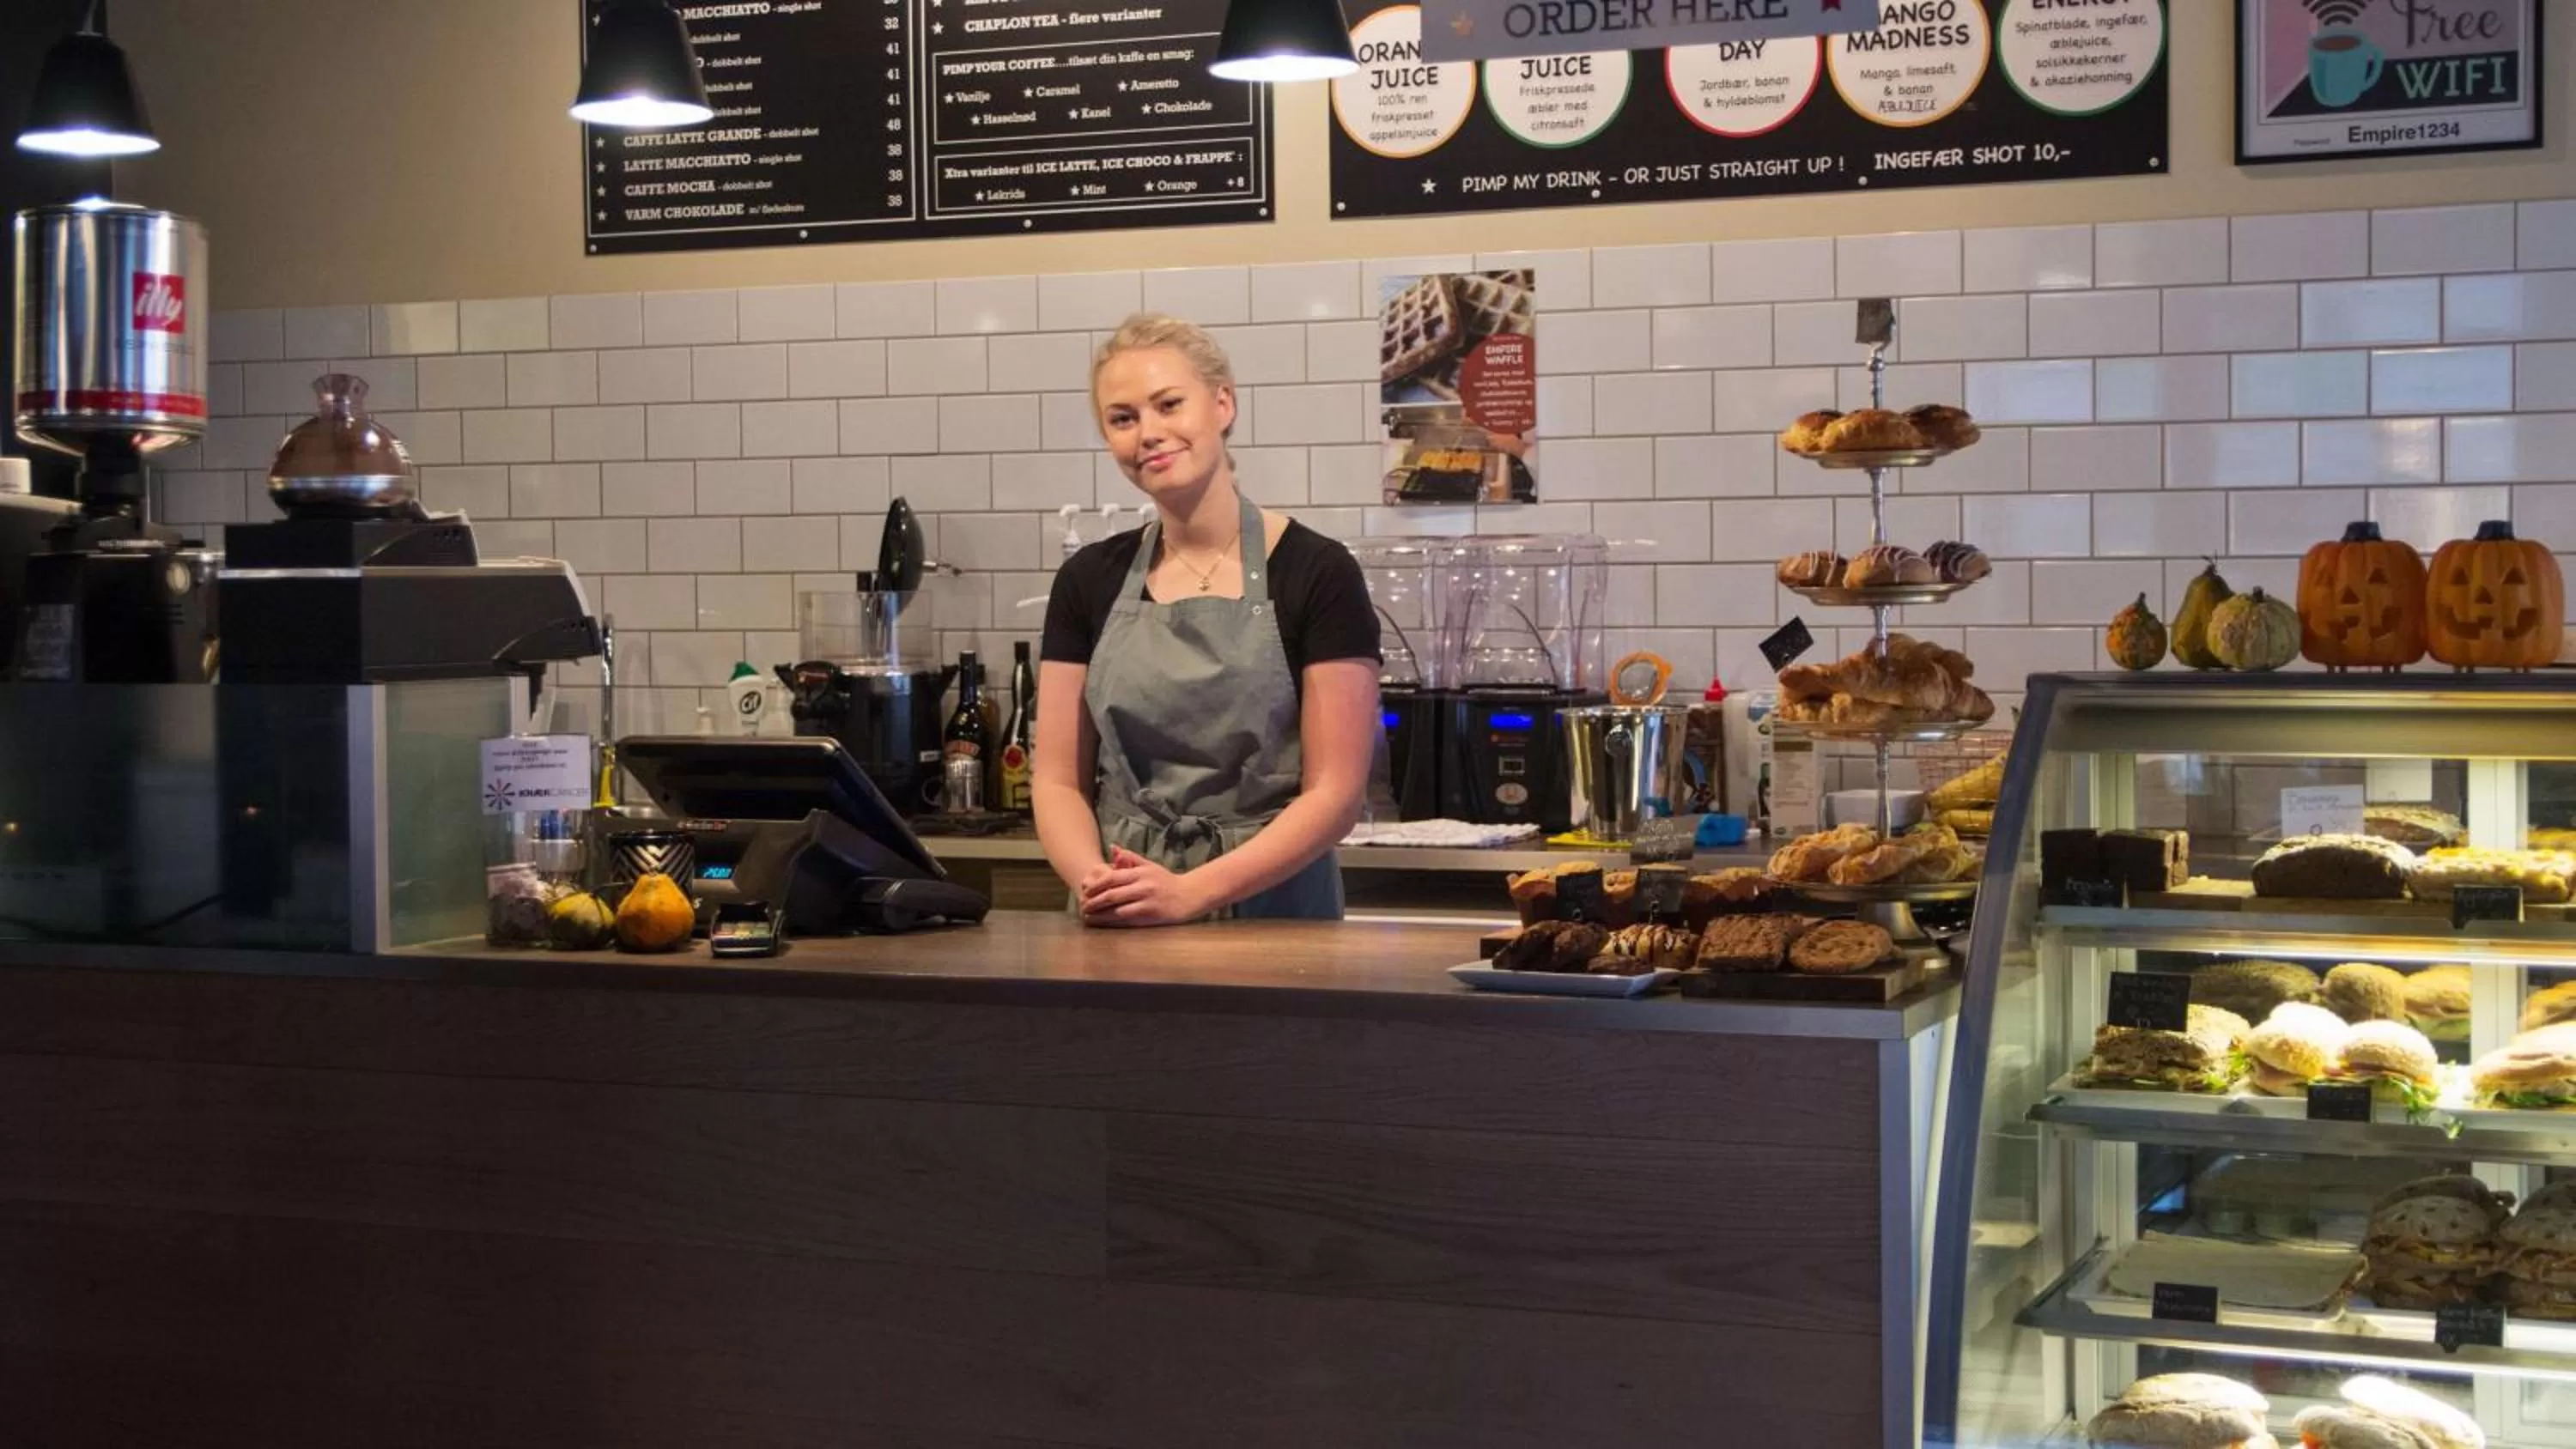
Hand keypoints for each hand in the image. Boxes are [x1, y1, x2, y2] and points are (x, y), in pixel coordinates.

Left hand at [1079, 847, 1213, 926]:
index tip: (1085, 891)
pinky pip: (1127, 919)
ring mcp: (1147, 901)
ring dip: (1100, 914)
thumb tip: (1112, 848)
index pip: (1112, 877)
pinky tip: (1104, 923)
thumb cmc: (1166, 881)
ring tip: (1088, 916)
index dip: (1096, 885)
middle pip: (1112, 894)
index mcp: (1141, 872)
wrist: (1189, 895)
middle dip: (1094, 901)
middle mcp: (1143, 886)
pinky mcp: (1151, 915)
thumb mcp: (1149, 865)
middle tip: (1083, 905)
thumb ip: (1130, 858)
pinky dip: (1113, 921)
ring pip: (1117, 909)